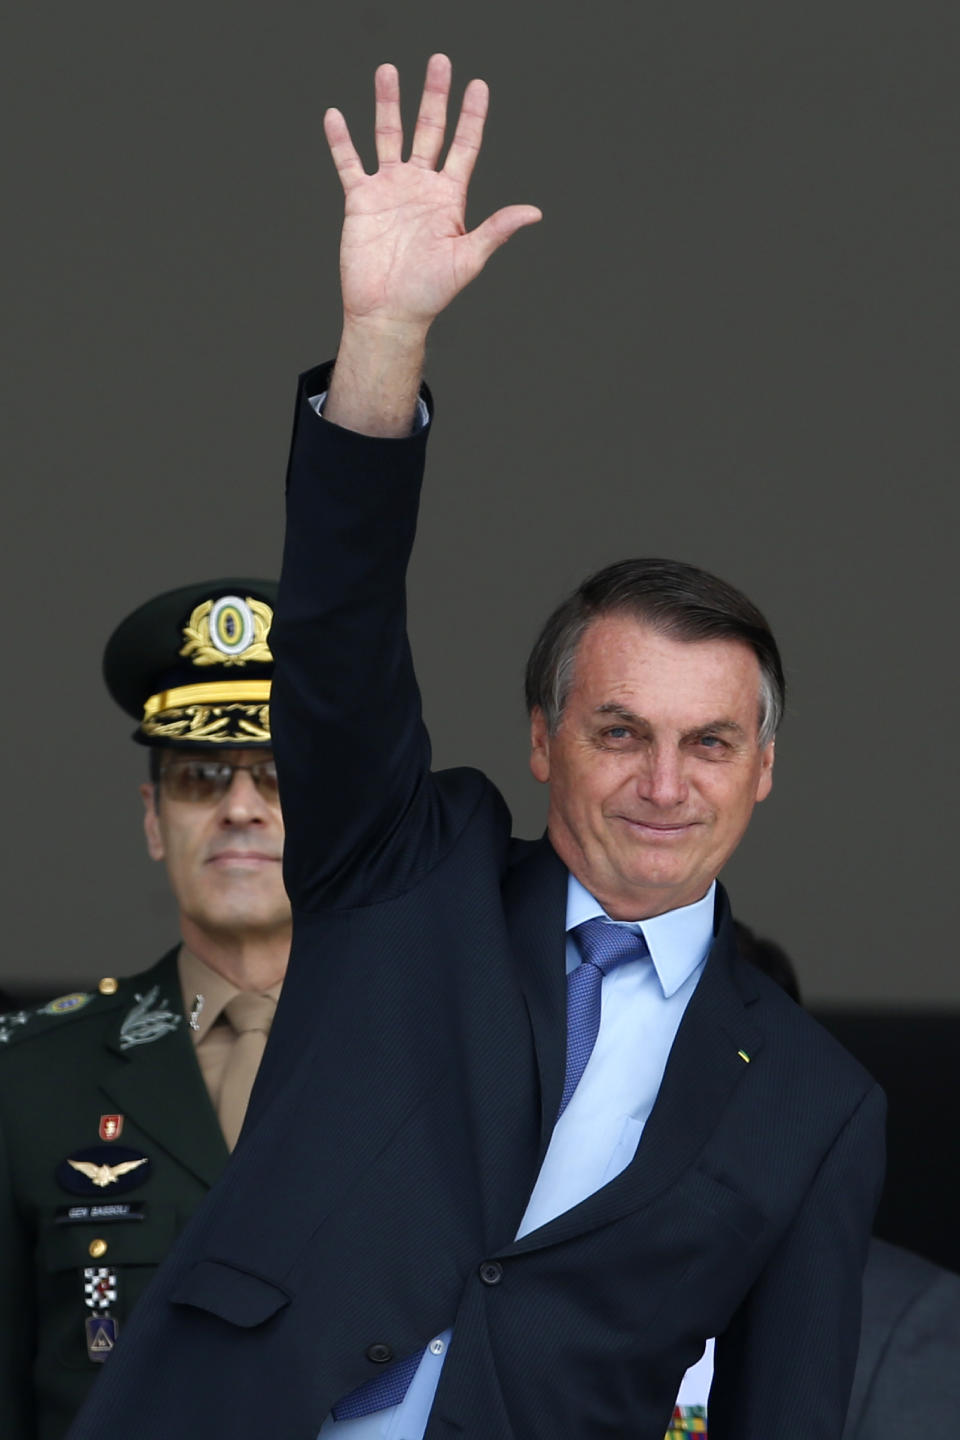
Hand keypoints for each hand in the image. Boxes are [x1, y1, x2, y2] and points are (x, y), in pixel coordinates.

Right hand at [324, 54, 541, 336]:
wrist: (388, 313)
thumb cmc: (430, 293)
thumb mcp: (468, 259)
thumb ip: (497, 230)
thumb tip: (534, 212)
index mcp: (448, 198)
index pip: (464, 146)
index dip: (472, 116)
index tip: (478, 85)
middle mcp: (420, 186)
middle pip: (429, 130)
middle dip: (434, 96)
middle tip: (439, 61)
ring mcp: (389, 190)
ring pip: (389, 136)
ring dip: (387, 104)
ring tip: (387, 71)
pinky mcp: (360, 201)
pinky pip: (349, 163)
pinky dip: (341, 140)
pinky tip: (335, 115)